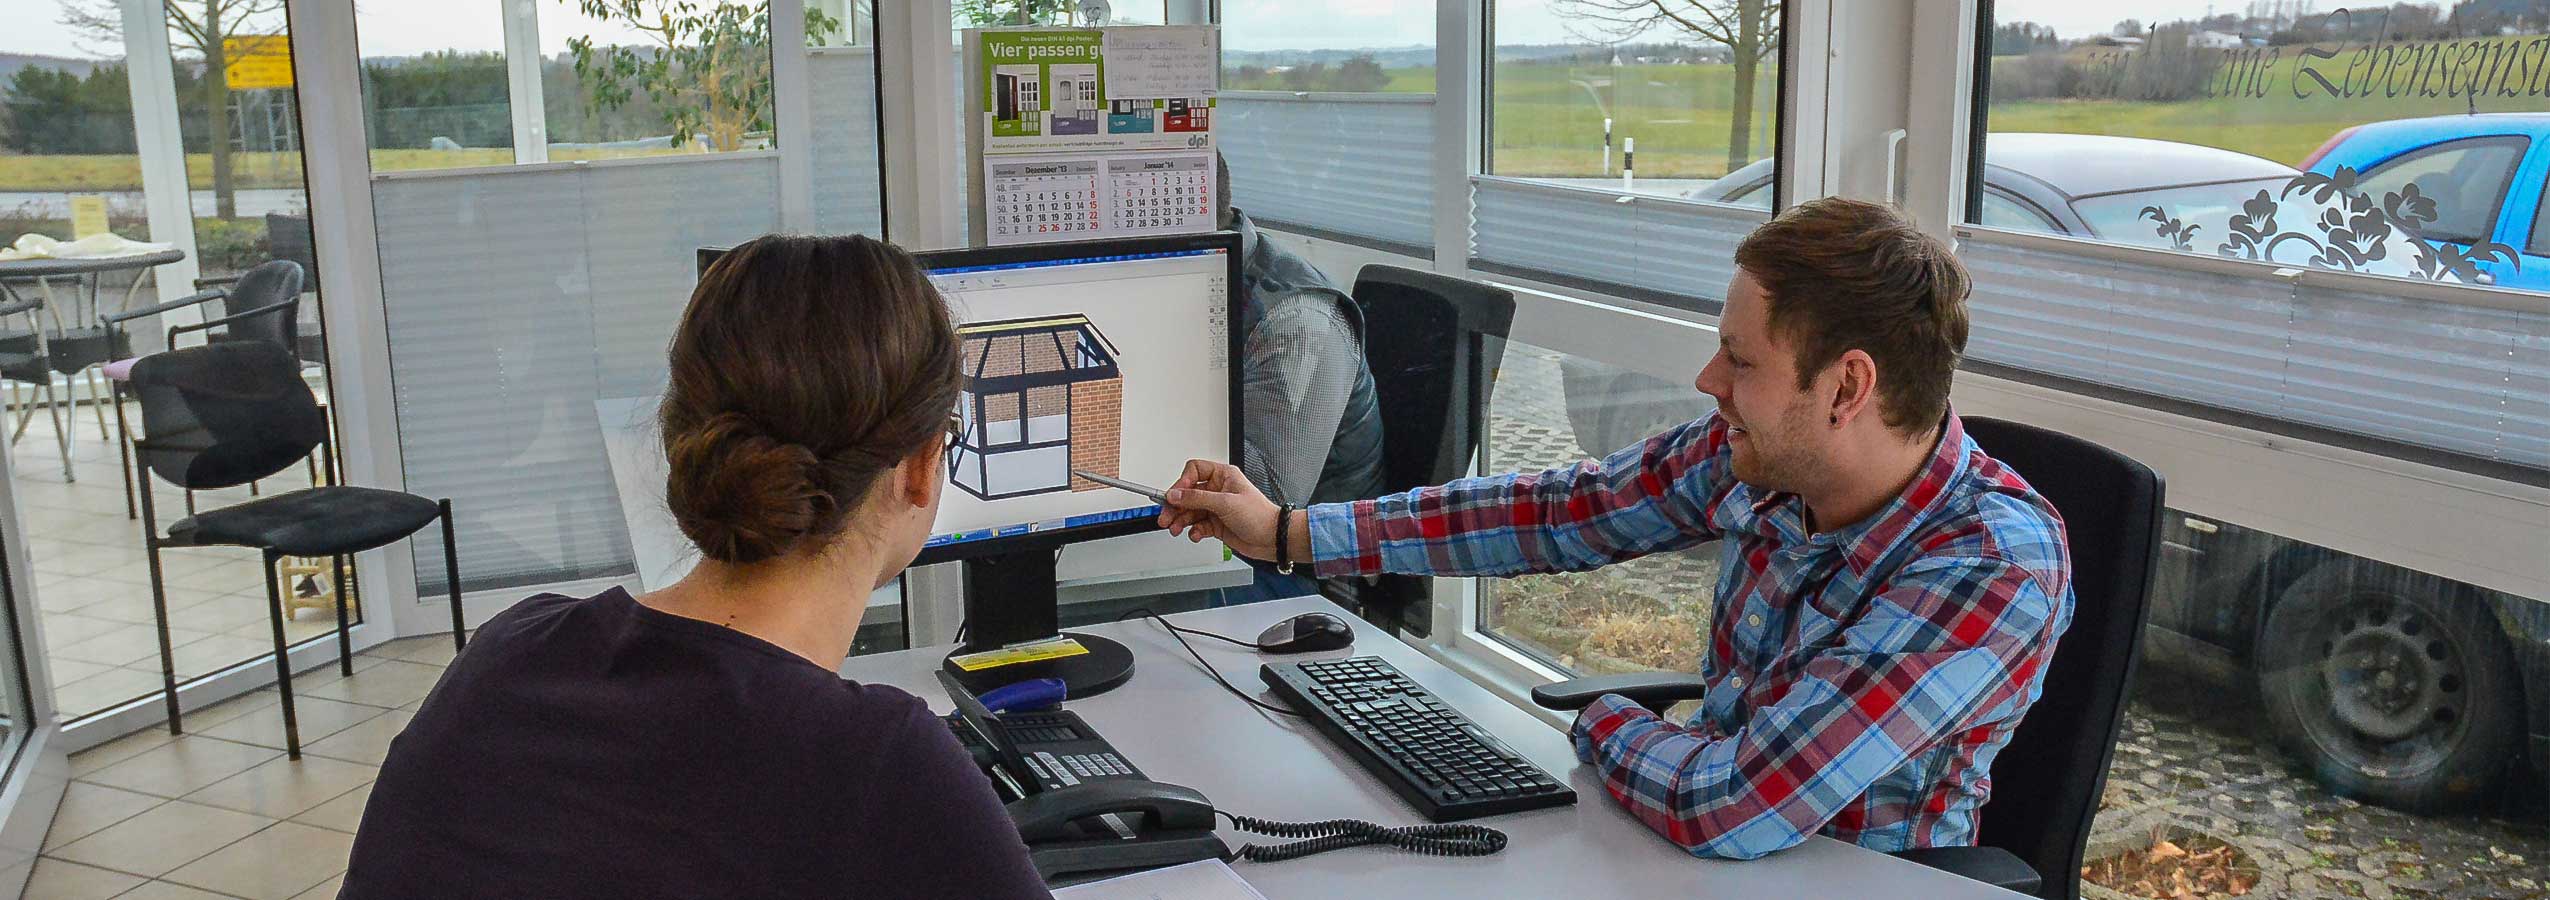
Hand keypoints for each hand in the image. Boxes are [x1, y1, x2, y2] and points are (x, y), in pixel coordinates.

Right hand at [1156, 459, 1282, 560]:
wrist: (1272, 538)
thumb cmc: (1259, 515)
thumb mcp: (1225, 502)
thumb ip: (1197, 498)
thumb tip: (1175, 494)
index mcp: (1222, 476)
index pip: (1194, 471)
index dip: (1182, 482)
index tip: (1174, 495)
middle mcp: (1217, 490)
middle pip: (1187, 494)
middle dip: (1175, 506)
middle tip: (1166, 516)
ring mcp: (1215, 508)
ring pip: (1189, 511)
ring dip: (1181, 520)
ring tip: (1176, 528)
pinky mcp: (1215, 524)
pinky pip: (1197, 525)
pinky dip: (1193, 531)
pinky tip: (1195, 534)